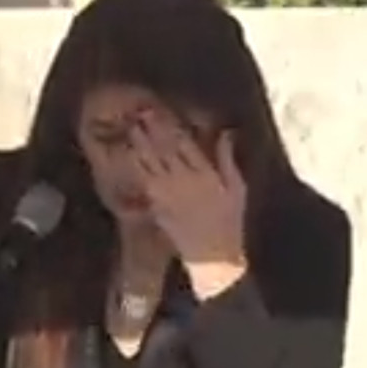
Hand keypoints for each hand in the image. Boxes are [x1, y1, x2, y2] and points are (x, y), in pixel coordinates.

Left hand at [129, 111, 247, 298]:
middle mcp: (184, 179)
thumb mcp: (237, 188)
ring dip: (140, 143)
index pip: (185, 143)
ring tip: (131, 127)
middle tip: (140, 112)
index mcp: (206, 173)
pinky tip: (129, 153)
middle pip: (164, 148)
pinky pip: (144, 179)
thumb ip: (228, 159)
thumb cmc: (229, 221)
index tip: (161, 111)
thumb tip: (226, 132)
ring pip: (151, 161)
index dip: (171, 126)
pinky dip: (136, 164)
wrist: (212, 255)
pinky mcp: (156, 204)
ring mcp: (167, 192)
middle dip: (152, 129)